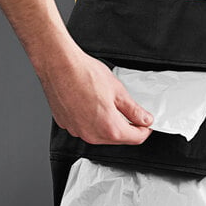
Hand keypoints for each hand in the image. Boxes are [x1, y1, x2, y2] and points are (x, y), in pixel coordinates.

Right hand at [38, 46, 152, 144]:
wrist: (59, 66)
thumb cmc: (84, 75)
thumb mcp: (118, 91)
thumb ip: (134, 110)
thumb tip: (144, 119)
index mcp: (109, 128)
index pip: (136, 138)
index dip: (145, 129)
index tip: (146, 122)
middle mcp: (92, 135)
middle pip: (118, 139)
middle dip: (127, 128)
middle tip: (130, 111)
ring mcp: (77, 131)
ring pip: (100, 135)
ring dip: (108, 125)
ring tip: (107, 104)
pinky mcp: (66, 124)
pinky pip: (84, 128)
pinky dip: (91, 120)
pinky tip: (91, 104)